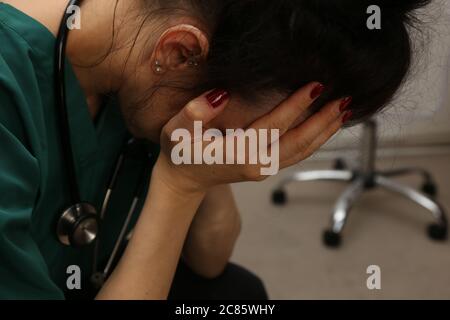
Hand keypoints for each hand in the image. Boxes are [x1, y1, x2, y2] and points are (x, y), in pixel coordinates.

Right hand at [154, 83, 349, 193]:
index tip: (316, 86)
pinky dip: (315, 140)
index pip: (274, 126)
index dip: (296, 106)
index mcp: (238, 154)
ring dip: (324, 132)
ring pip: (302, 151)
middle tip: (344, 99)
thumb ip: (194, 113)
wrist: (184, 179)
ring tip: (343, 112)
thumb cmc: (180, 152)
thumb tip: (221, 94)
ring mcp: (264, 168)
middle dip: (323, 121)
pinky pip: (297, 154)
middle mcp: (257, 164)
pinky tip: (325, 127)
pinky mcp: (267, 167)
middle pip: (298, 142)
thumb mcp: (176, 131)